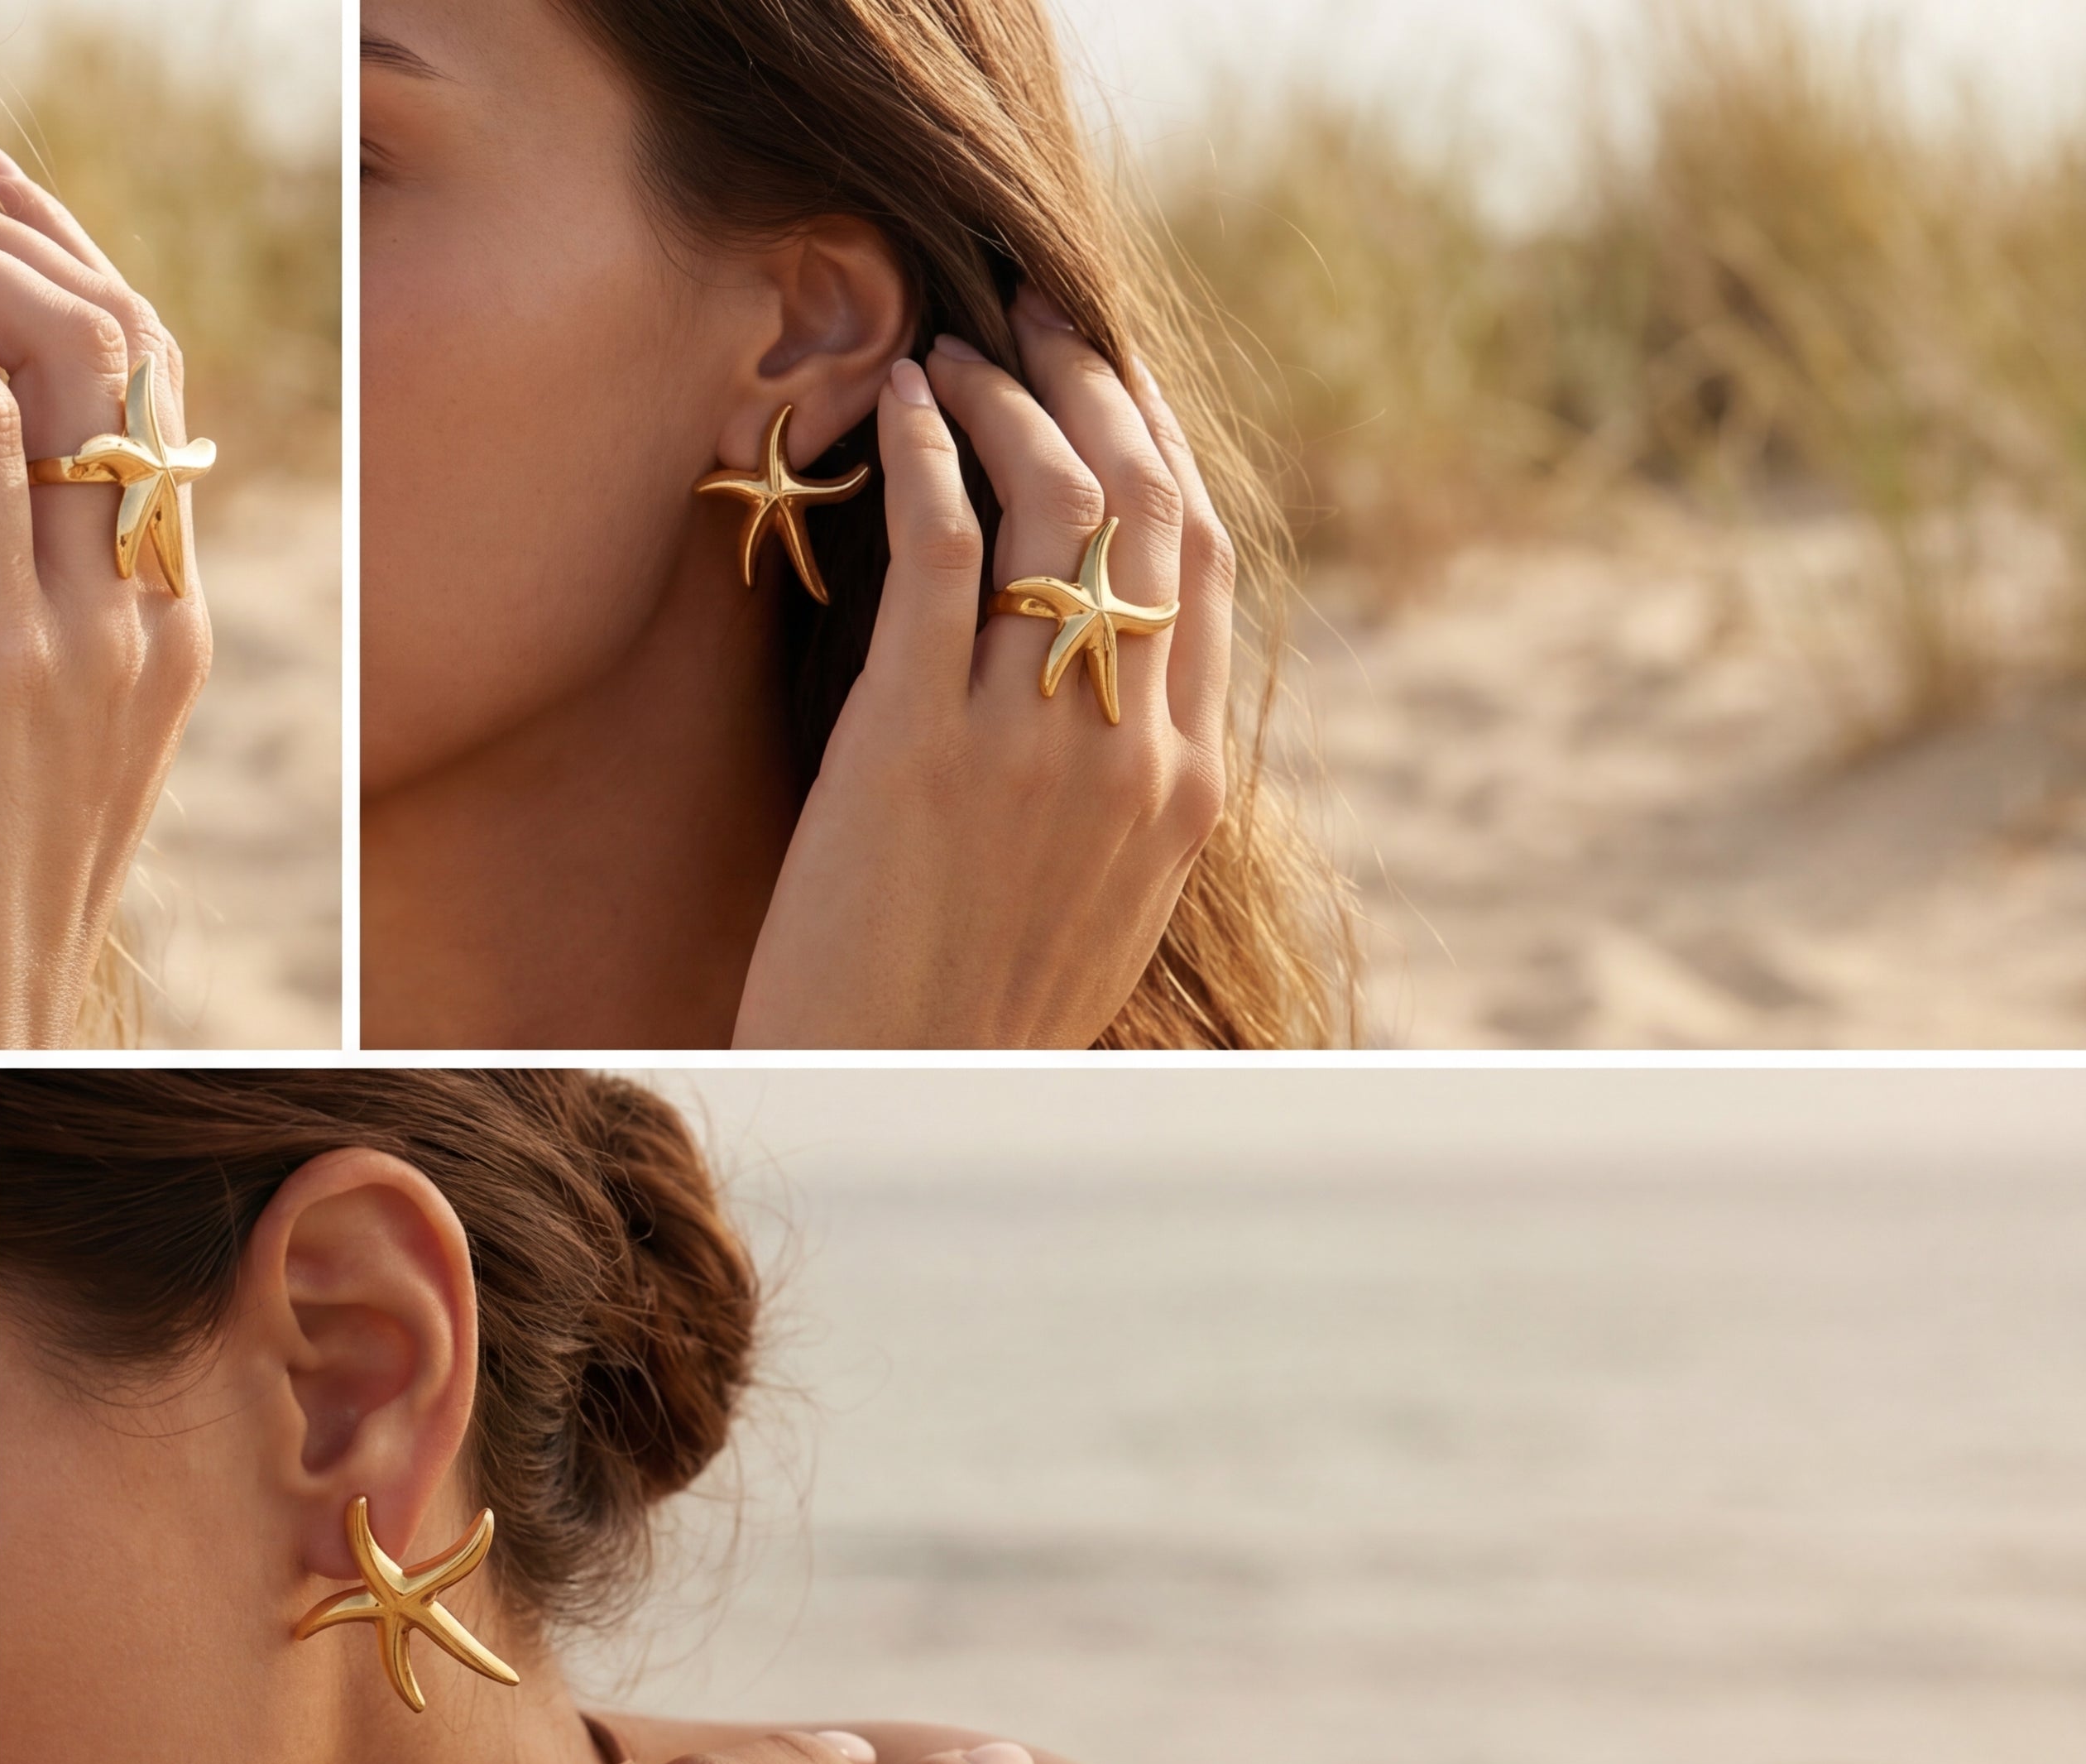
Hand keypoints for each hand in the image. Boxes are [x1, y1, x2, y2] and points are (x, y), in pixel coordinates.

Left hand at [732, 304, 1235, 1047]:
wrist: (893, 1107)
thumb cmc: (971, 1024)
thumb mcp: (1096, 917)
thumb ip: (1122, 804)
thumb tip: (1126, 716)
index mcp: (1184, 791)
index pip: (1208, 568)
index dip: (1164, 449)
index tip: (1114, 387)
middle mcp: (1127, 754)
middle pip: (1145, 508)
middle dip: (1095, 385)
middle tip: (1036, 318)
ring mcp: (1026, 745)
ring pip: (1051, 506)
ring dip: (1007, 399)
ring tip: (957, 348)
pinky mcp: (912, 743)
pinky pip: (941, 547)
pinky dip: (930, 452)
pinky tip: (907, 405)